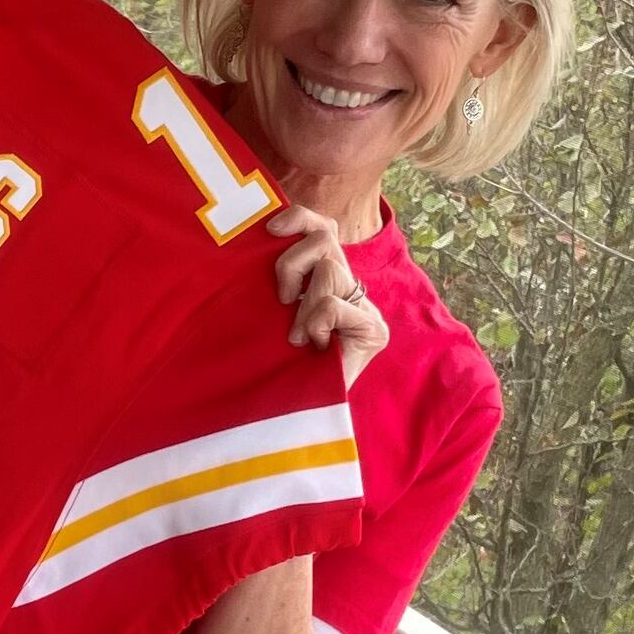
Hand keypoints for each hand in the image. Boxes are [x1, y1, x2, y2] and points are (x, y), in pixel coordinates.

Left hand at [266, 205, 388, 388]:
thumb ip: (277, 281)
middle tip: (282, 300)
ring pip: (329, 270)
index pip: (321, 227)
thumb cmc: (277, 364)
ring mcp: (367, 308)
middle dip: (291, 265)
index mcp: (328, 277)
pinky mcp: (374, 330)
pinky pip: (333, 305)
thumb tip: (259, 240)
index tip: (270, 230)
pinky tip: (316, 347)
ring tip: (299, 336)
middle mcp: (351, 287)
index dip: (298, 219)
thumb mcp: (270, 314)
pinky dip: (316, 323)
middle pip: (325, 237)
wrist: (300, 414)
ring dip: (303, 305)